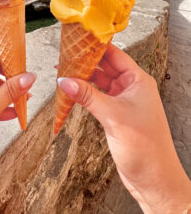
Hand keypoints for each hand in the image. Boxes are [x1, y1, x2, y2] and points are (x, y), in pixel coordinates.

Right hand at [58, 44, 190, 213]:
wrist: (154, 179)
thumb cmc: (146, 147)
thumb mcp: (113, 116)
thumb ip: (88, 96)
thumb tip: (66, 81)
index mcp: (138, 80)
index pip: (114, 55)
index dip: (96, 46)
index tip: (78, 39)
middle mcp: (131, 87)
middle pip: (105, 66)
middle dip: (85, 62)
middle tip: (65, 56)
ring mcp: (123, 101)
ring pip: (99, 82)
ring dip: (83, 78)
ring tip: (63, 72)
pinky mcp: (116, 114)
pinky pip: (97, 97)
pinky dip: (85, 94)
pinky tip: (72, 91)